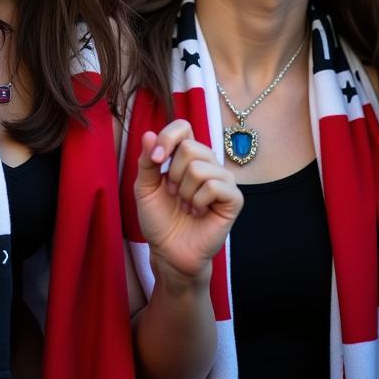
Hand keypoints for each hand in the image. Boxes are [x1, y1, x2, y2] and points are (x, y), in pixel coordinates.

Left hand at [134, 120, 241, 282]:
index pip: (183, 127)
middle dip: (173, 174)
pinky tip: (198, 212)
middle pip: (189, 147)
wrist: (169, 252)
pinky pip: (214, 186)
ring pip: (199, 168)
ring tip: (186, 205)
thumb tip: (148, 134)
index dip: (167, 138)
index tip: (156, 160)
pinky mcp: (233, 198)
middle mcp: (208, 162)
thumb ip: (147, 161)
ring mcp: (223, 179)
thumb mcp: (145, 187)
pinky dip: (198, 201)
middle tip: (174, 194)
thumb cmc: (159, 219)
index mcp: (187, 155)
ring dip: (184, 192)